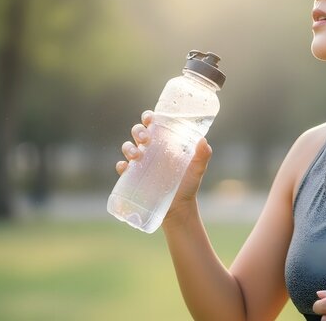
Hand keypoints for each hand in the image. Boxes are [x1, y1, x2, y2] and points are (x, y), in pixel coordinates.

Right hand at [116, 110, 212, 225]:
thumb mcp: (197, 170)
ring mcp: (140, 163)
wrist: (179, 208)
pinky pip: (122, 168)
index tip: (150, 118)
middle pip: (137, 132)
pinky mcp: (133, 178)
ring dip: (128, 148)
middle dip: (138, 131)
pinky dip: (121, 166)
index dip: (148, 117)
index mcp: (163, 142)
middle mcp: (150, 150)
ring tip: (136, 156)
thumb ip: (202, 156)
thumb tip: (204, 142)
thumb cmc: (188, 184)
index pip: (153, 124)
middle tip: (145, 139)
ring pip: (127, 148)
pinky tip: (125, 167)